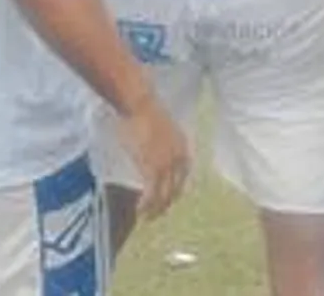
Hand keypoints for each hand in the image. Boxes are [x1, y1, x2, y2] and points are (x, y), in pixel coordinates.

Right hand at [116, 92, 190, 220]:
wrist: (139, 105)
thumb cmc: (144, 113)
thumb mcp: (159, 130)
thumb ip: (160, 144)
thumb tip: (151, 152)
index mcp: (182, 146)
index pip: (184, 174)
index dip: (176, 188)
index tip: (168, 197)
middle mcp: (179, 157)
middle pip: (177, 187)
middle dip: (167, 203)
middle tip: (157, 214)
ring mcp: (167, 163)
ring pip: (165, 194)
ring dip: (156, 208)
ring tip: (147, 217)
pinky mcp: (153, 167)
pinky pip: (152, 192)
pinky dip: (147, 204)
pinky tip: (140, 211)